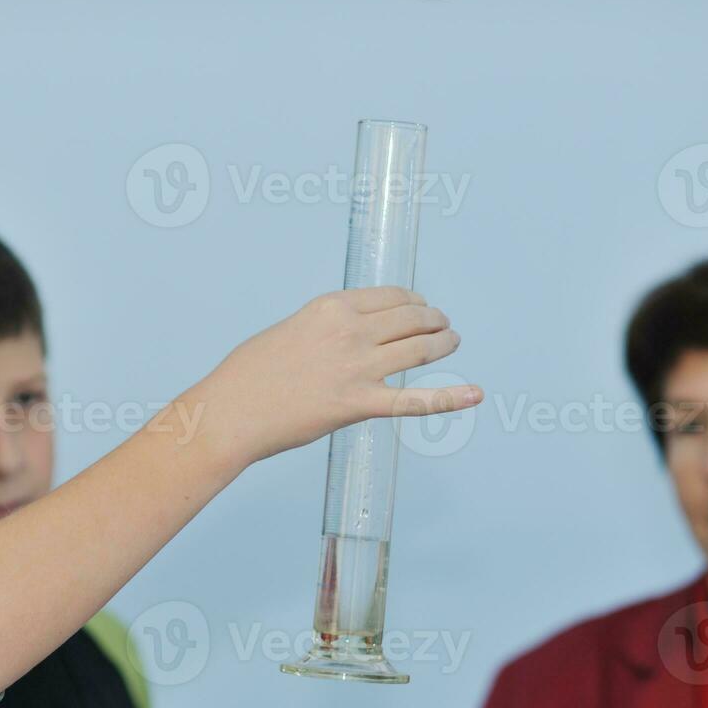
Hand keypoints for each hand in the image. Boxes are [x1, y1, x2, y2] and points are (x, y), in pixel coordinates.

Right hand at [186, 286, 482, 466]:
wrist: (232, 411)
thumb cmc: (249, 375)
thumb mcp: (287, 331)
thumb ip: (322, 330)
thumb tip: (343, 338)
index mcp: (331, 308)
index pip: (390, 296)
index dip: (414, 301)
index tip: (422, 307)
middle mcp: (350, 331)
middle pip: (411, 318)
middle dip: (434, 320)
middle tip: (444, 326)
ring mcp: (358, 367)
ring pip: (420, 349)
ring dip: (443, 344)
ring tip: (452, 343)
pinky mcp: (359, 404)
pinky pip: (415, 400)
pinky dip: (450, 399)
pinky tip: (475, 395)